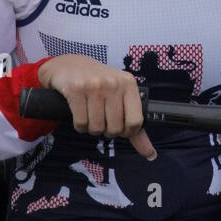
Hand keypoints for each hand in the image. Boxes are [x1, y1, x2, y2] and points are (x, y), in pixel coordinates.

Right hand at [37, 55, 155, 159]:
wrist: (69, 66)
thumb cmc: (98, 84)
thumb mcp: (120, 97)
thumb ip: (135, 125)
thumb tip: (150, 154)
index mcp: (128, 83)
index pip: (136, 122)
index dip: (126, 132)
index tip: (119, 127)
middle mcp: (113, 83)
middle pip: (115, 128)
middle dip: (107, 131)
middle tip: (102, 120)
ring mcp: (94, 85)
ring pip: (97, 128)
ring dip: (92, 129)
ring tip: (91, 116)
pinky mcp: (75, 89)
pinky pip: (81, 123)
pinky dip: (80, 126)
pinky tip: (80, 115)